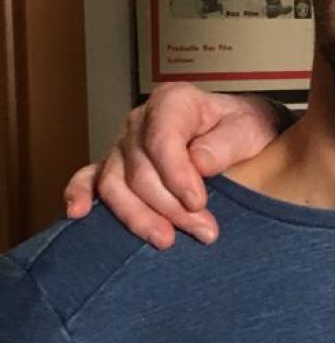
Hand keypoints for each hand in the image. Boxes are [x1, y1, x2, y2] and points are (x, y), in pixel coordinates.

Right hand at [63, 85, 285, 248]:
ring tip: (166, 240)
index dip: (176, 175)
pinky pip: (90, 178)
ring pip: (115, 183)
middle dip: (171, 207)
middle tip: (205, 231)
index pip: (161, 141)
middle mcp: (141, 121)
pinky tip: (79, 214)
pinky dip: (81, 195)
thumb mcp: (248, 129)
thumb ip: (224, 145)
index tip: (198, 202)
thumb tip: (197, 163)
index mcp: (173, 102)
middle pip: (140, 170)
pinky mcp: (116, 165)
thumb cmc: (243, 127)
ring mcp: (124, 144)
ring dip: (138, 216)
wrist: (239, 129)